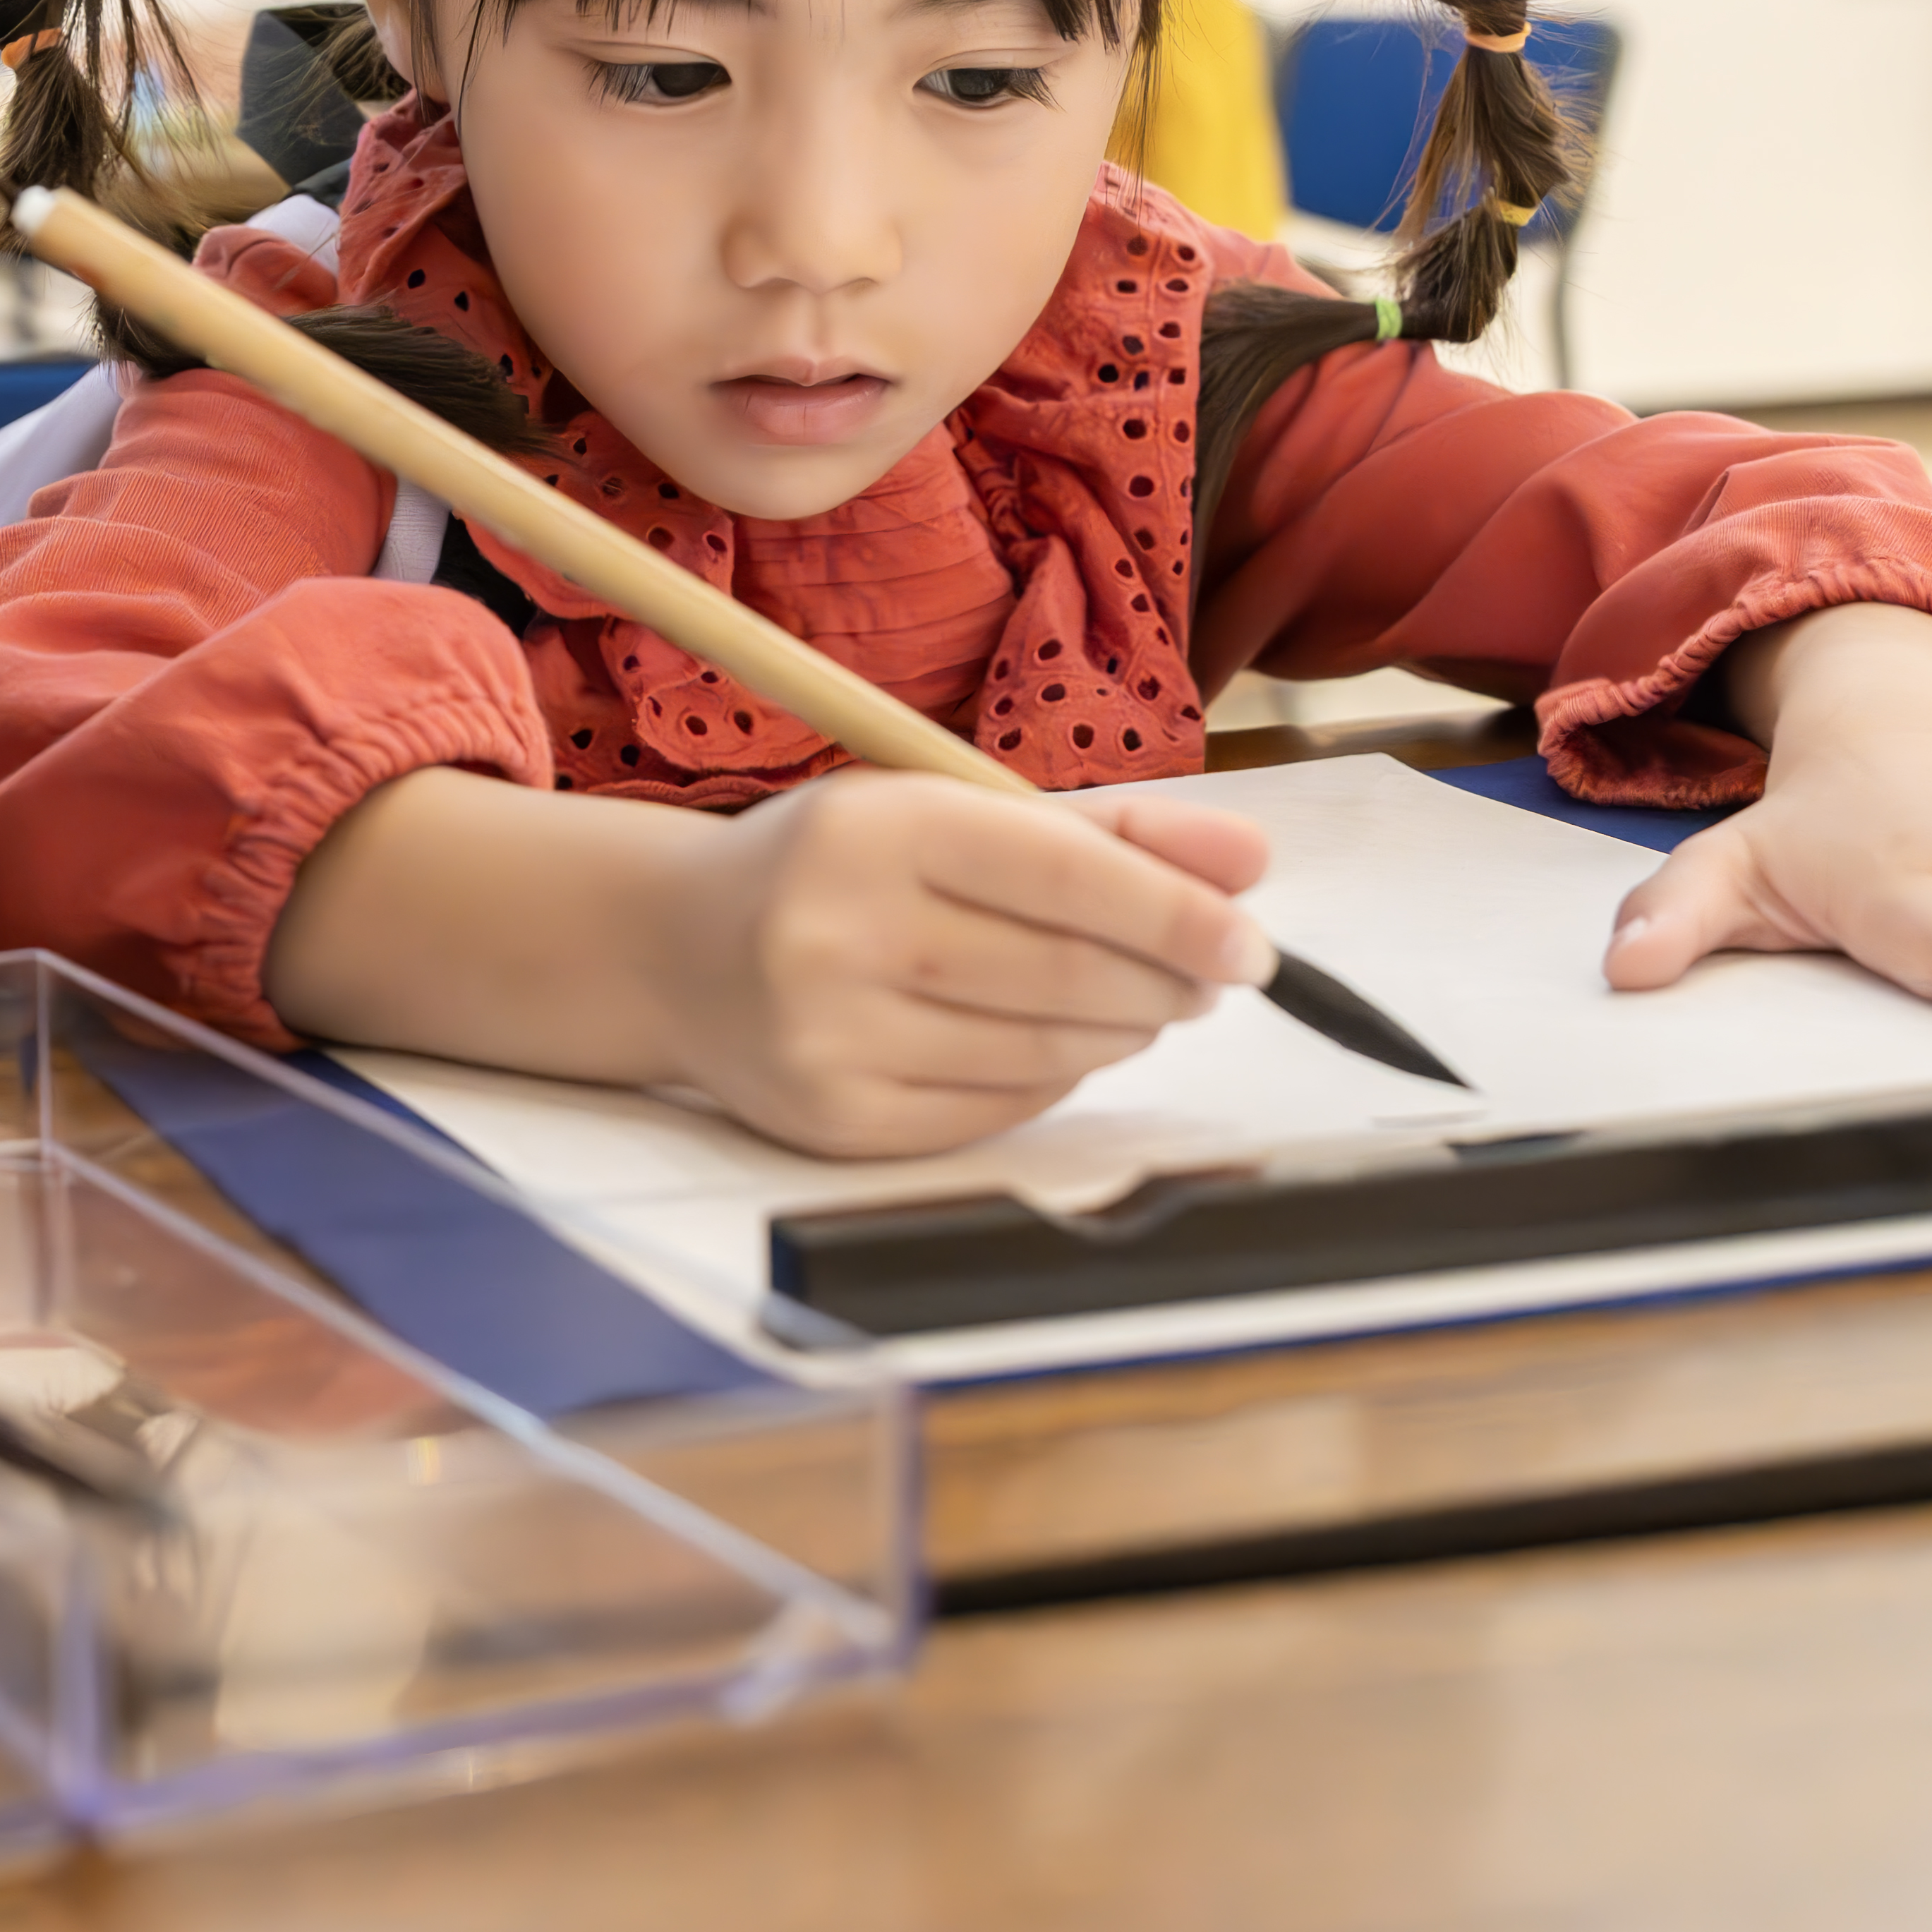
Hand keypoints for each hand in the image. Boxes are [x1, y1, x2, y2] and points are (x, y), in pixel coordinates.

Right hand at [652, 776, 1273, 1158]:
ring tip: (1136, 1006)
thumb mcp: (953, 812)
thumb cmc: (842, 866)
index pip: (1063, 876)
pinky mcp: (833, 1120)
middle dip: (1162, 983)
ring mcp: (828, 1036)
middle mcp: (838, 931)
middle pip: (1062, 975)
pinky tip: (1056, 1047)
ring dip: (1118, 1033)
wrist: (677, 947)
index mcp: (874, 828)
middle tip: (1204, 979)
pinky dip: (1051, 1082)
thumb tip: (1254, 861)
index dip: (1175, 914)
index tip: (1251, 945)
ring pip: (1040, 1054)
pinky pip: (994, 1112)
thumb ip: (1108, 833)